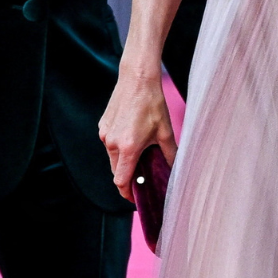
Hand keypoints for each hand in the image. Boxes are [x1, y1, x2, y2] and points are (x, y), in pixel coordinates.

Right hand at [97, 67, 175, 201]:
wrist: (137, 79)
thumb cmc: (153, 104)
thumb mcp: (166, 132)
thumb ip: (169, 155)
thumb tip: (174, 171)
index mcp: (128, 148)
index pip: (121, 181)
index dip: (128, 193)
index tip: (135, 198)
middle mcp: (112, 143)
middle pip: (116, 171)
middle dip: (128, 177)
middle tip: (143, 175)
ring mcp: (105, 134)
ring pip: (112, 158)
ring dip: (124, 161)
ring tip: (140, 152)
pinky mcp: (102, 126)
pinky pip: (109, 144)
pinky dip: (119, 147)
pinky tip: (132, 135)